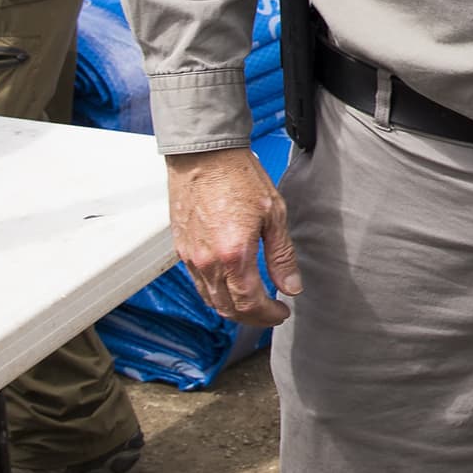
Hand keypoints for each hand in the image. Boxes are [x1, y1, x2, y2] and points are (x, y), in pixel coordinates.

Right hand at [166, 146, 300, 327]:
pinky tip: (229, 286)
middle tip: (270, 312)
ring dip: (232, 309)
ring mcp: (190, 257)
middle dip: (252, 318)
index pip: (249, 304)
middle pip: (228, 309)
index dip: (268, 315)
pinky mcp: (180, 248)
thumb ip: (282, 256)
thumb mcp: (273, 214)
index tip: (282, 312)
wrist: (204, 154)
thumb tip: (291, 287)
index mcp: (234, 254)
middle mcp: (207, 261)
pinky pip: (197, 283)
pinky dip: (215, 293)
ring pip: (210, 300)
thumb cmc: (238, 175)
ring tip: (252, 304)